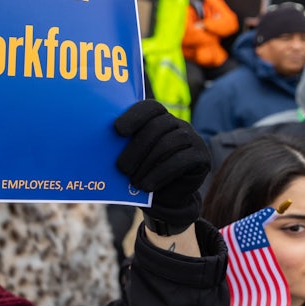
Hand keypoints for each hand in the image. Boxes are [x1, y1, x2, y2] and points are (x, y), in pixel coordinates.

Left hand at [114, 100, 209, 231]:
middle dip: (136, 148)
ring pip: (167, 144)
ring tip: (134, 182)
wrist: (167, 197)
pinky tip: (147, 186)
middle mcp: (178, 123)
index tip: (117, 130)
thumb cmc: (143, 172)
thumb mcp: (133, 157)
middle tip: (121, 168)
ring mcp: (193, 138)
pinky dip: (160, 174)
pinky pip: (181, 161)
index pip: (149, 107)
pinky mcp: (202, 155)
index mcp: (160, 117)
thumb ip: (124, 144)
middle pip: (156, 127)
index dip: (133, 116)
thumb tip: (102, 142)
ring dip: (147, 164)